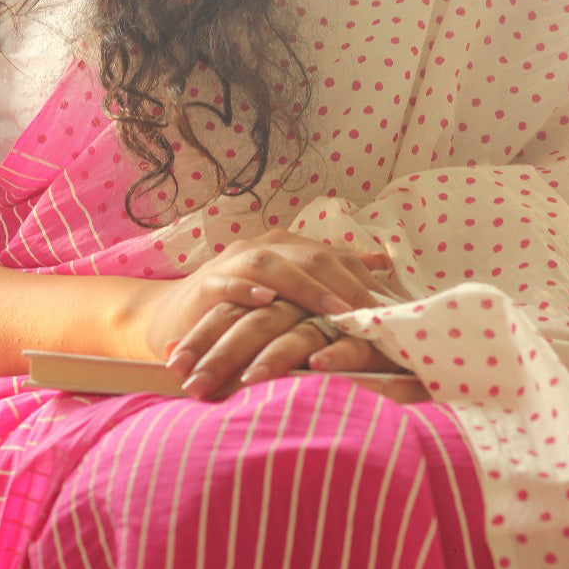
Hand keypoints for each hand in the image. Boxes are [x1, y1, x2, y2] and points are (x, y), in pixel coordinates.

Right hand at [126, 227, 407, 397]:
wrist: (171, 319)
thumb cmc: (240, 311)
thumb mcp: (290, 295)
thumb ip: (331, 277)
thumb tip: (384, 264)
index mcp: (289, 250)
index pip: (336, 259)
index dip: (367, 282)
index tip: (397, 309)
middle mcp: (264, 250)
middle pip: (313, 258)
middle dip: (348, 285)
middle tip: (378, 313)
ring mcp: (234, 265)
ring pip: (275, 266)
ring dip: (308, 288)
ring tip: (338, 309)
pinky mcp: (206, 287)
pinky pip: (229, 284)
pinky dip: (248, 290)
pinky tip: (268, 301)